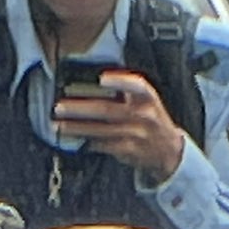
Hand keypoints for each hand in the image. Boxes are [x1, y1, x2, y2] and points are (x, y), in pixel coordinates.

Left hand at [53, 70, 184, 180]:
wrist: (169, 149)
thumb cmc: (151, 119)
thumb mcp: (147, 100)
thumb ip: (126, 90)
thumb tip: (92, 84)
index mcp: (147, 97)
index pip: (135, 85)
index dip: (119, 81)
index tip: (101, 78)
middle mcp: (143, 114)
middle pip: (107, 110)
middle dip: (80, 108)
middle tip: (60, 107)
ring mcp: (136, 134)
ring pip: (100, 130)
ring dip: (77, 127)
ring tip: (59, 125)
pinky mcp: (129, 150)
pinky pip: (104, 145)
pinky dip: (89, 142)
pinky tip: (76, 139)